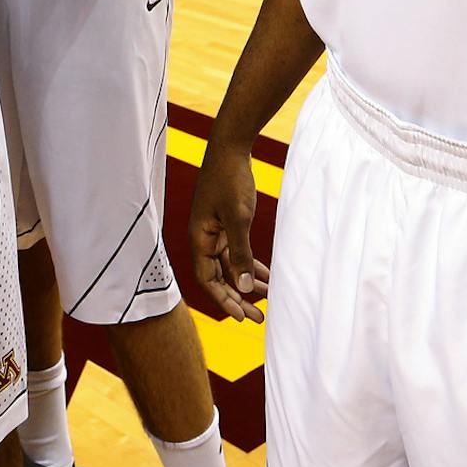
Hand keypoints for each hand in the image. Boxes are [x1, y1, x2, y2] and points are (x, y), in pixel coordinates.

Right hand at [188, 139, 268, 321]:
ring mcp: (215, 231)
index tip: (242, 317)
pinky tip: (266, 278)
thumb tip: (243, 287)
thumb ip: (240, 253)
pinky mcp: (227, 223)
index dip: (224, 300)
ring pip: (230, 266)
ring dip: (246, 283)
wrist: (231, 148)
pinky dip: (249, 265)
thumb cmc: (230, 180)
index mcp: (200, 238)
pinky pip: (237, 252)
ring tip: (267, 301)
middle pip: (218, 277)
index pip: (207, 278)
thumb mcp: (239, 218)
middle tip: (258, 318)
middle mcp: (204, 238)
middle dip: (237, 298)